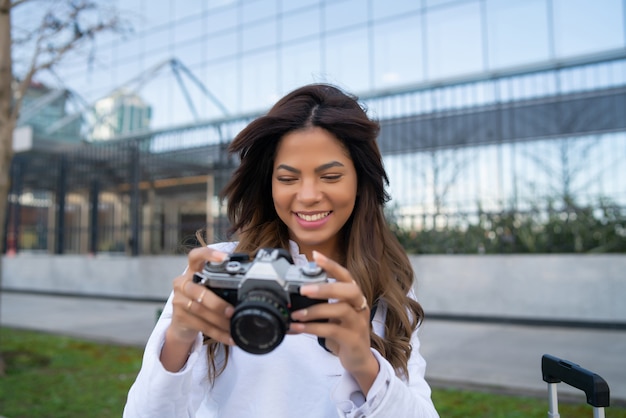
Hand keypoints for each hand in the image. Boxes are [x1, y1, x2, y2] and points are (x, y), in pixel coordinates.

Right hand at [168, 247, 235, 346]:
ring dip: (219, 321)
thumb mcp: (210, 288)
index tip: (225, 258)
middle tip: (232, 311)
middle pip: (198, 290)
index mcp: (192, 270)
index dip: (209, 255)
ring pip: (200, 310)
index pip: (196, 256)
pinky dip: (218, 333)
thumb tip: (251, 287)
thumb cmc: (203, 300)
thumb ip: (222, 283)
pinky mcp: (179, 316)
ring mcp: (179, 299)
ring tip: (233, 326)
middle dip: (216, 302)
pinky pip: (201, 325)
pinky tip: (229, 337)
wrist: (183, 324)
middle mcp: (183, 282)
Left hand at [289, 251, 378, 393]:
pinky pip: (332, 330)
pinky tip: (298, 328)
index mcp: (354, 297)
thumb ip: (323, 303)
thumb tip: (294, 295)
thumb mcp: (335, 315)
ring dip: (315, 310)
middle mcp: (360, 307)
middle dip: (325, 287)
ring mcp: (358, 323)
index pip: (346, 276)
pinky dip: (313, 328)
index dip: (332, 265)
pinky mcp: (353, 339)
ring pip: (340, 310)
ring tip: (295, 314)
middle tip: (303, 289)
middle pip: (349, 290)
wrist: (359, 360)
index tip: (316, 256)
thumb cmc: (344, 333)